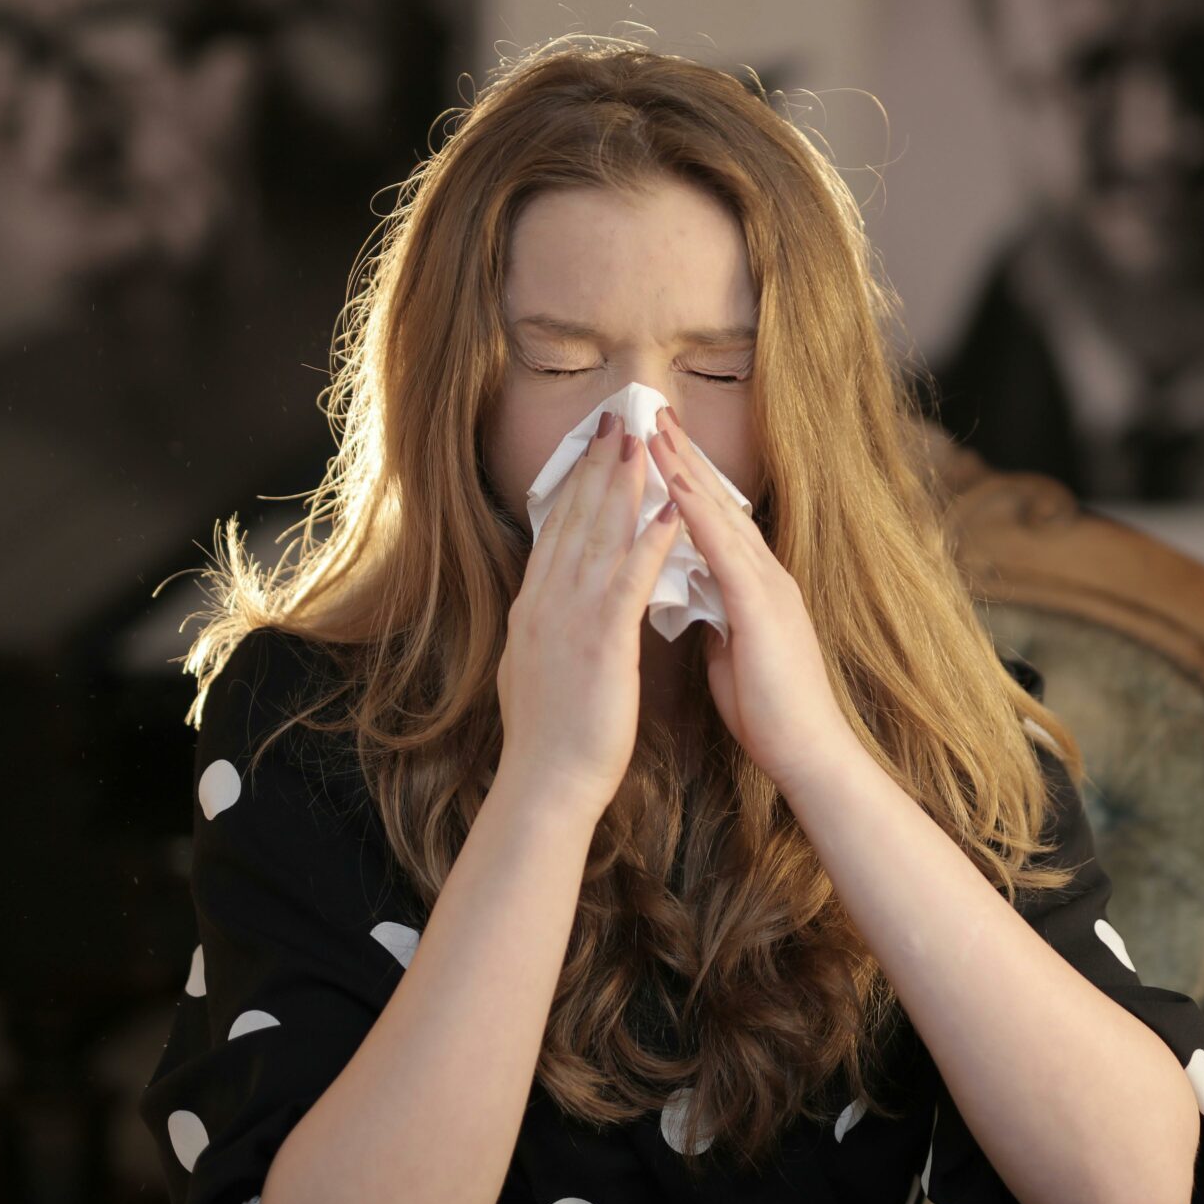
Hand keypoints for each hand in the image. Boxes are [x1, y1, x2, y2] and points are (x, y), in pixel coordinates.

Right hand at [497, 411, 690, 821]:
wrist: (546, 783)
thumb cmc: (548, 739)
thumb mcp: (537, 670)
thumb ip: (546, 632)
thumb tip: (548, 611)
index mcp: (535, 609)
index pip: (557, 533)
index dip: (577, 487)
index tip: (594, 449)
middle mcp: (547, 602)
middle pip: (575, 520)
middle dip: (598, 467)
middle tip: (618, 420)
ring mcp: (571, 618)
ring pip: (599, 536)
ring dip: (623, 485)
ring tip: (643, 442)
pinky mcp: (601, 640)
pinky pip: (629, 579)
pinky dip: (650, 540)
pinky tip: (668, 510)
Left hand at [644, 407, 859, 790]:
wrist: (808, 753)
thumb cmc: (770, 712)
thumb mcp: (733, 651)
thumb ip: (716, 615)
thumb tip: (693, 594)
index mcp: (755, 586)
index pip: (715, 521)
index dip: (686, 480)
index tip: (656, 445)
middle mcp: (765, 574)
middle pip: (718, 502)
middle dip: (683, 455)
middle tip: (650, 410)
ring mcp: (768, 586)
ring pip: (721, 514)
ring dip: (686, 468)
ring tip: (654, 428)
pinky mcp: (763, 608)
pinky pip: (725, 551)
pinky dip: (697, 513)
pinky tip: (673, 484)